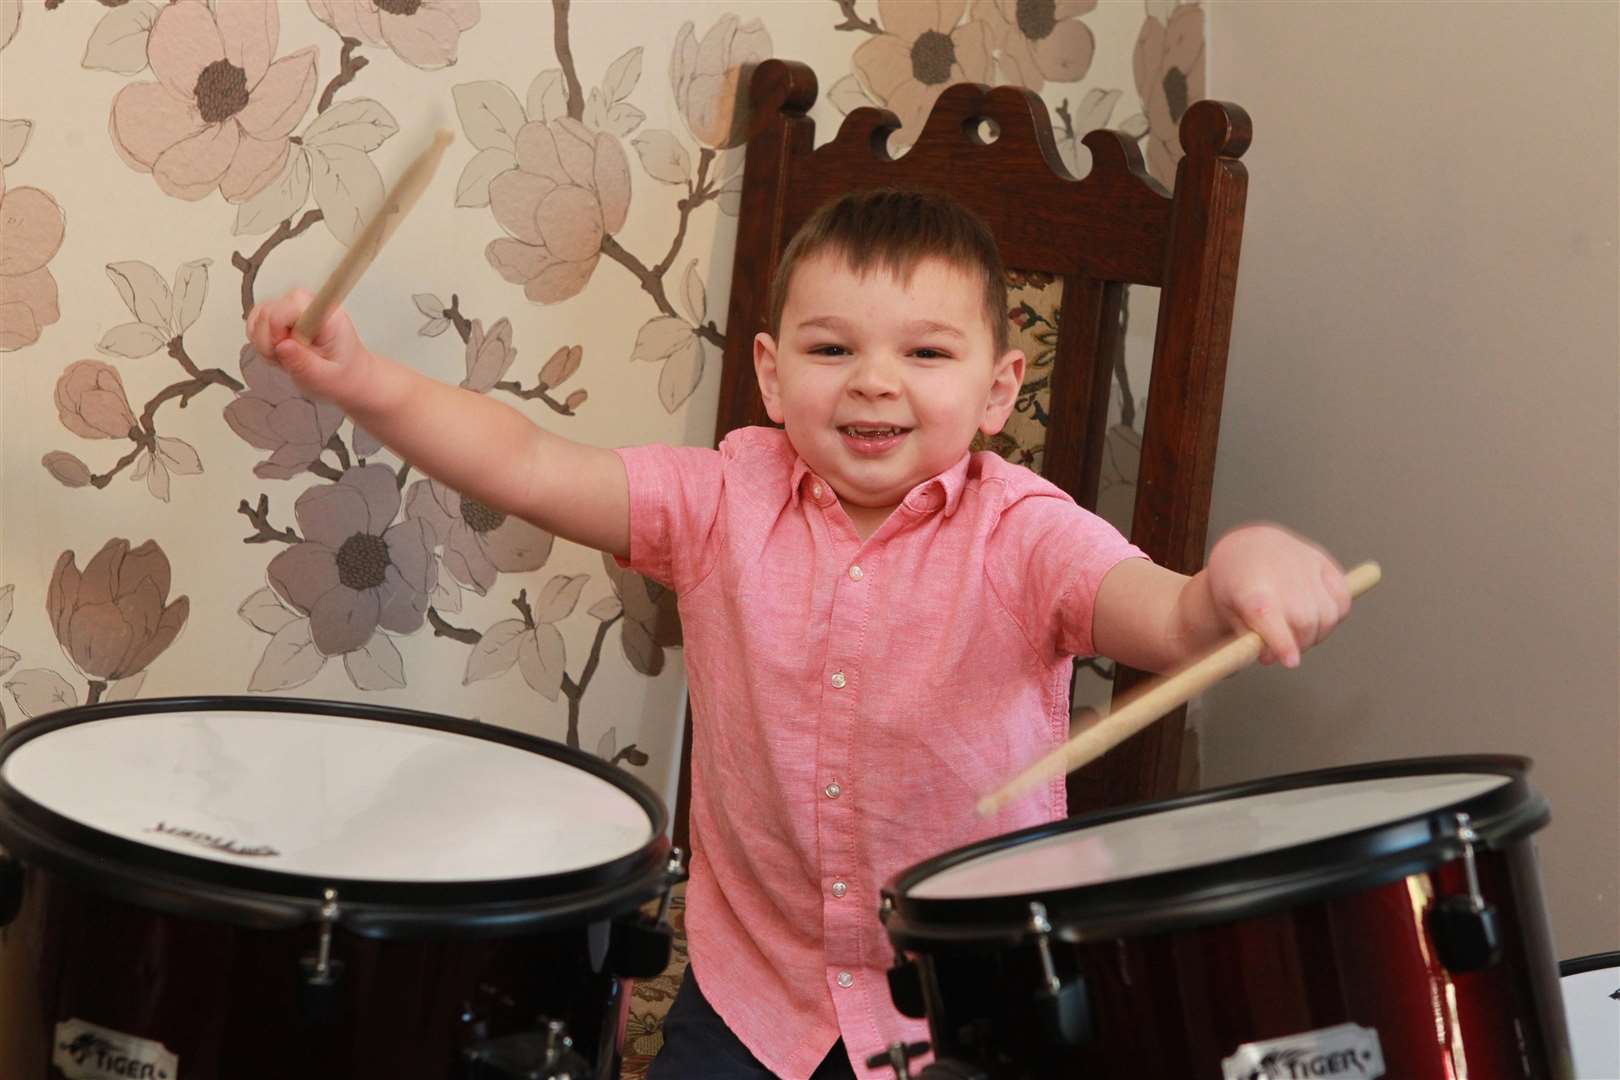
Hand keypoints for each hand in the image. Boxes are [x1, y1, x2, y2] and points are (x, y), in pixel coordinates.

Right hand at [245, 289, 369, 406]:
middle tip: (287, 360)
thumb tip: (282, 346)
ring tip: (287, 358)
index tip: (285, 347)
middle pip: (268, 311)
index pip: (289, 305)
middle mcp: (309, 304)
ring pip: (259, 316)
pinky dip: (262, 341)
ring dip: (265, 343)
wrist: (351, 376)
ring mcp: (294, 307)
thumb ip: (304, 364)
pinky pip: (257, 321)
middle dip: (269, 341)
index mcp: (326, 315)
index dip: (278, 329)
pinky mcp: (284, 313)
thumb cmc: (344, 375)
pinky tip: (280, 353)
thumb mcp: (326, 378)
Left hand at [1204, 524, 1350, 667]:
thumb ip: (1246, 636)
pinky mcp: (1324, 563)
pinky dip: (1336, 615)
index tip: (1291, 661)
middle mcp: (1282, 578)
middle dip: (1299, 645)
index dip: (1284, 644)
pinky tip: (1318, 616)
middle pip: (1305, 624)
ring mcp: (1306, 568)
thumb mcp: (1225, 610)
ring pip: (1328, 615)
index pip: (1270, 619)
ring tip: (1300, 632)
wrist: (1250, 542)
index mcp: (1253, 591)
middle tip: (1285, 648)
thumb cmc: (1235, 580)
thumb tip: (1269, 656)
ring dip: (1318, 633)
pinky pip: (1342, 599)